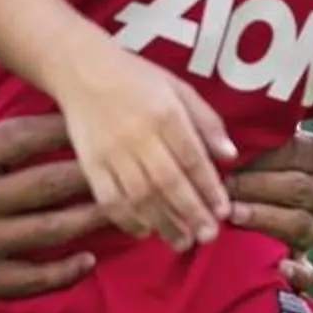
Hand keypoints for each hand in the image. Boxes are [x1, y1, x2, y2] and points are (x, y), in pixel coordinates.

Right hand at [0, 110, 105, 310]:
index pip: (18, 137)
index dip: (60, 128)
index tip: (92, 120)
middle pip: (45, 184)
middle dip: (91, 176)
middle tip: (130, 167)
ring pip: (46, 231)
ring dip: (89, 221)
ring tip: (125, 212)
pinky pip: (28, 277)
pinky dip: (61, 269)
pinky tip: (87, 260)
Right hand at [62, 52, 234, 251]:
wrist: (81, 70)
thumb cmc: (136, 78)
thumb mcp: (179, 88)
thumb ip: (206, 121)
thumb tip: (230, 156)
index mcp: (165, 114)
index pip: (193, 158)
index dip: (210, 188)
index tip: (223, 211)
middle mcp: (139, 136)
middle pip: (169, 183)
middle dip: (191, 213)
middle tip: (208, 236)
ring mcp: (112, 153)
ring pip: (141, 197)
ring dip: (164, 224)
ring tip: (182, 242)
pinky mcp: (90, 165)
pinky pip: (109, 199)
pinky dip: (127, 220)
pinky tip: (145, 231)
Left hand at [224, 127, 312, 295]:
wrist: (236, 202)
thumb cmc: (240, 163)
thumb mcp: (245, 144)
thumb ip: (243, 136)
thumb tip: (225, 137)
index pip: (297, 152)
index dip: (263, 156)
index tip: (230, 158)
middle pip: (300, 189)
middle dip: (257, 187)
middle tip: (223, 188)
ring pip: (302, 225)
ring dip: (265, 219)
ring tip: (232, 216)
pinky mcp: (303, 262)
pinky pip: (309, 272)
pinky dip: (297, 273)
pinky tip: (281, 268)